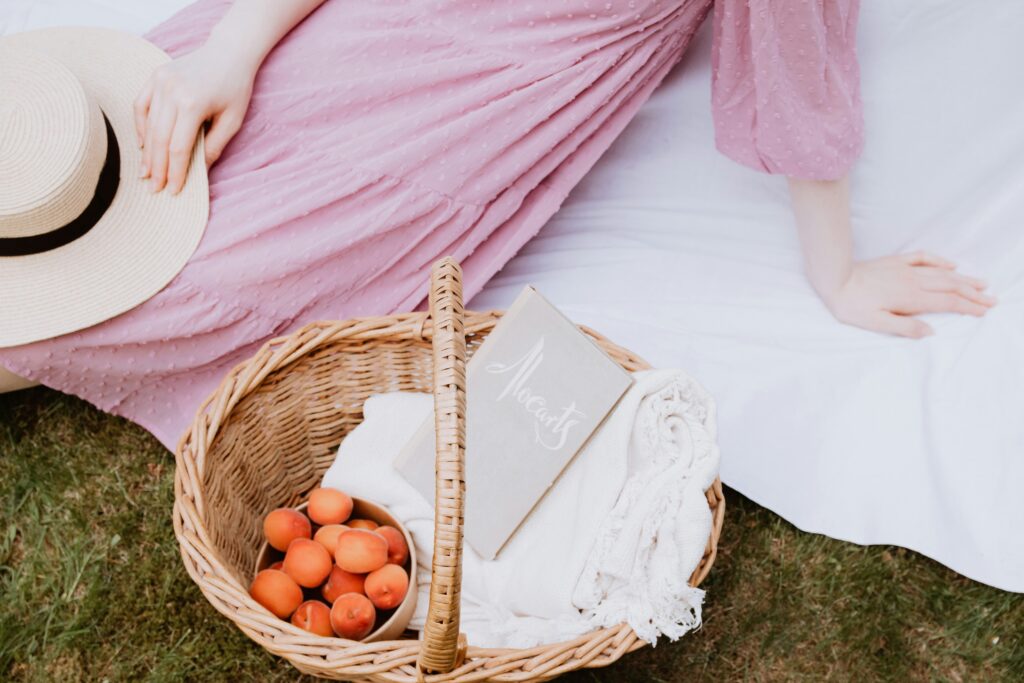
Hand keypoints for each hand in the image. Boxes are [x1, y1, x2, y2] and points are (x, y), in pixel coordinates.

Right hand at [134, 41, 257, 193]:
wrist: (229, 52)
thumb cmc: (235, 88)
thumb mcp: (232, 121)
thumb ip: (214, 147)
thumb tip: (199, 174)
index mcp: (193, 103)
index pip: (179, 148)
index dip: (175, 172)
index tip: (173, 191)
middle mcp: (171, 91)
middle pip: (159, 139)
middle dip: (157, 168)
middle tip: (154, 189)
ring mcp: (160, 81)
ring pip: (148, 125)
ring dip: (147, 152)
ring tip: (146, 174)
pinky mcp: (154, 76)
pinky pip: (141, 106)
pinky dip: (140, 126)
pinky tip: (143, 145)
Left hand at [822, 252, 995, 337]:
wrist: (834, 278)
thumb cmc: (852, 305)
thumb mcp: (876, 323)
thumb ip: (904, 328)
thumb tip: (931, 332)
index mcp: (911, 298)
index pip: (948, 303)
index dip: (968, 307)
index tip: (985, 311)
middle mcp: (913, 281)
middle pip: (951, 286)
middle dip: (973, 293)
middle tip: (992, 299)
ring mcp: (905, 269)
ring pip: (942, 272)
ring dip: (964, 278)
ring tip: (982, 283)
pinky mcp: (895, 261)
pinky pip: (923, 257)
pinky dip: (940, 260)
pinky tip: (951, 264)